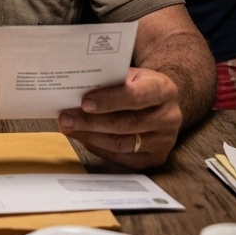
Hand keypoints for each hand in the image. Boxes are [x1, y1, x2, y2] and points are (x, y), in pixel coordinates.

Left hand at [57, 67, 183, 168]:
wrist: (161, 104)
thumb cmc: (138, 86)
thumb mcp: (130, 76)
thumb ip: (108, 81)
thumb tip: (73, 91)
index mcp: (164, 90)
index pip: (136, 96)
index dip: (110, 100)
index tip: (84, 102)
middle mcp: (170, 117)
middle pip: (126, 124)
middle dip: (91, 122)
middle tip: (65, 118)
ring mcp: (165, 141)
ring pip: (122, 144)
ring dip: (91, 137)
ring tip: (69, 128)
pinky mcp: (156, 158)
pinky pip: (122, 158)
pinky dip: (99, 148)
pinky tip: (84, 138)